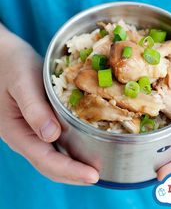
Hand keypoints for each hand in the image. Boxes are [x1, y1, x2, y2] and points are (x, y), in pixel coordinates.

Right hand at [0, 26, 98, 184]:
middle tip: (99, 176)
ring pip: (50, 157)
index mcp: (17, 131)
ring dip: (72, 166)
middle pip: (49, 165)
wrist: (3, 55)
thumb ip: (34, 108)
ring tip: (93, 168)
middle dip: (74, 174)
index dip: (70, 170)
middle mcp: (23, 136)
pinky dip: (68, 151)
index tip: (92, 175)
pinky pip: (52, 144)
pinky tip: (82, 147)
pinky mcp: (35, 123)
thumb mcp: (23, 82)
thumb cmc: (13, 64)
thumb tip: (52, 136)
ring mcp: (28, 131)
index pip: (45, 160)